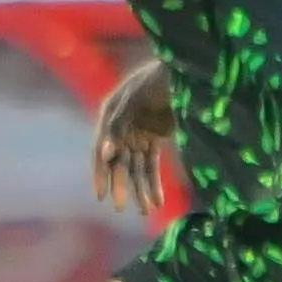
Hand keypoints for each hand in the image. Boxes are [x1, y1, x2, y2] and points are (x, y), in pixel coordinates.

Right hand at [92, 57, 173, 213]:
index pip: (99, 151)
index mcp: (108, 118)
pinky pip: (151, 165)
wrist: (182, 70)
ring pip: (135, 168)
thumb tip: (105, 155)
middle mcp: (119, 130)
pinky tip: (158, 201)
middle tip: (120, 208)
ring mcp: (137, 135)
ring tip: (146, 211)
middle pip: (118, 163)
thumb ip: (117, 126)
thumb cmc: (153, 81)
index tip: (101, 196)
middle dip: (120, 186)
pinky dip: (154, 183)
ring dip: (140, 189)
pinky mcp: (154, 139)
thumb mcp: (132, 100)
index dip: (99, 174)